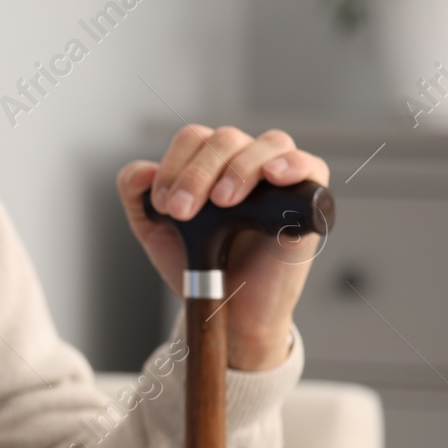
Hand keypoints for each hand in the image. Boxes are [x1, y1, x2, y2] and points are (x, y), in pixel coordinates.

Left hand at [118, 126, 329, 370]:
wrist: (227, 308)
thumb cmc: (197, 264)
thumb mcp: (153, 229)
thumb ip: (136, 194)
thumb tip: (143, 169)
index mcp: (210, 164)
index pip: (194, 139)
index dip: (174, 165)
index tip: (163, 205)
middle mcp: (246, 164)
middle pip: (226, 139)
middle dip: (197, 173)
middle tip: (182, 212)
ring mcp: (279, 180)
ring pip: (268, 144)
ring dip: (239, 168)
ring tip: (223, 202)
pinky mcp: (307, 202)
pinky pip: (311, 166)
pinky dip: (293, 164)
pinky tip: (273, 176)